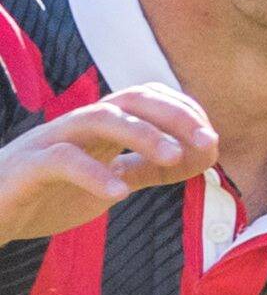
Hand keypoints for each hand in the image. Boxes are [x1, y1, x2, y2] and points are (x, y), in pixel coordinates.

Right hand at [0, 86, 215, 243]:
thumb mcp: (109, 182)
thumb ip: (148, 169)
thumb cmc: (48, 194)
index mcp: (99, 129)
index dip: (183, 112)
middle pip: (129, 100)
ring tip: (174, 157)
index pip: (146, 100)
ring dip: (142, 133)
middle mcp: (77, 127)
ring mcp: (50, 142)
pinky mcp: (26, 168)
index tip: (211, 140)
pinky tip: (119, 194)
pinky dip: (93, 174)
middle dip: (173, 115)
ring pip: (97, 118)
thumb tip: (200, 158)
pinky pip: (61, 161)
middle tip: (207, 141)